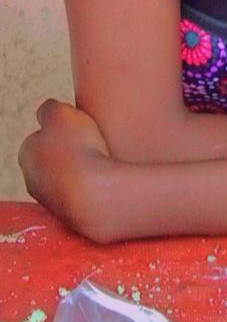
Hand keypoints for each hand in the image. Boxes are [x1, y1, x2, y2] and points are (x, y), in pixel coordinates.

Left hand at [18, 99, 110, 237]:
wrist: (97, 196)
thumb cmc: (77, 152)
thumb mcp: (60, 113)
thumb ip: (48, 107)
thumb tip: (48, 113)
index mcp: (26, 152)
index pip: (43, 133)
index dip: (64, 126)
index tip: (79, 126)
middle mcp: (33, 178)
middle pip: (55, 155)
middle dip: (72, 149)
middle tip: (91, 142)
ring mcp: (51, 199)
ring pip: (70, 174)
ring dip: (84, 167)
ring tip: (101, 161)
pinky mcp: (71, 214)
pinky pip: (83, 191)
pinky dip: (92, 184)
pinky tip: (104, 179)